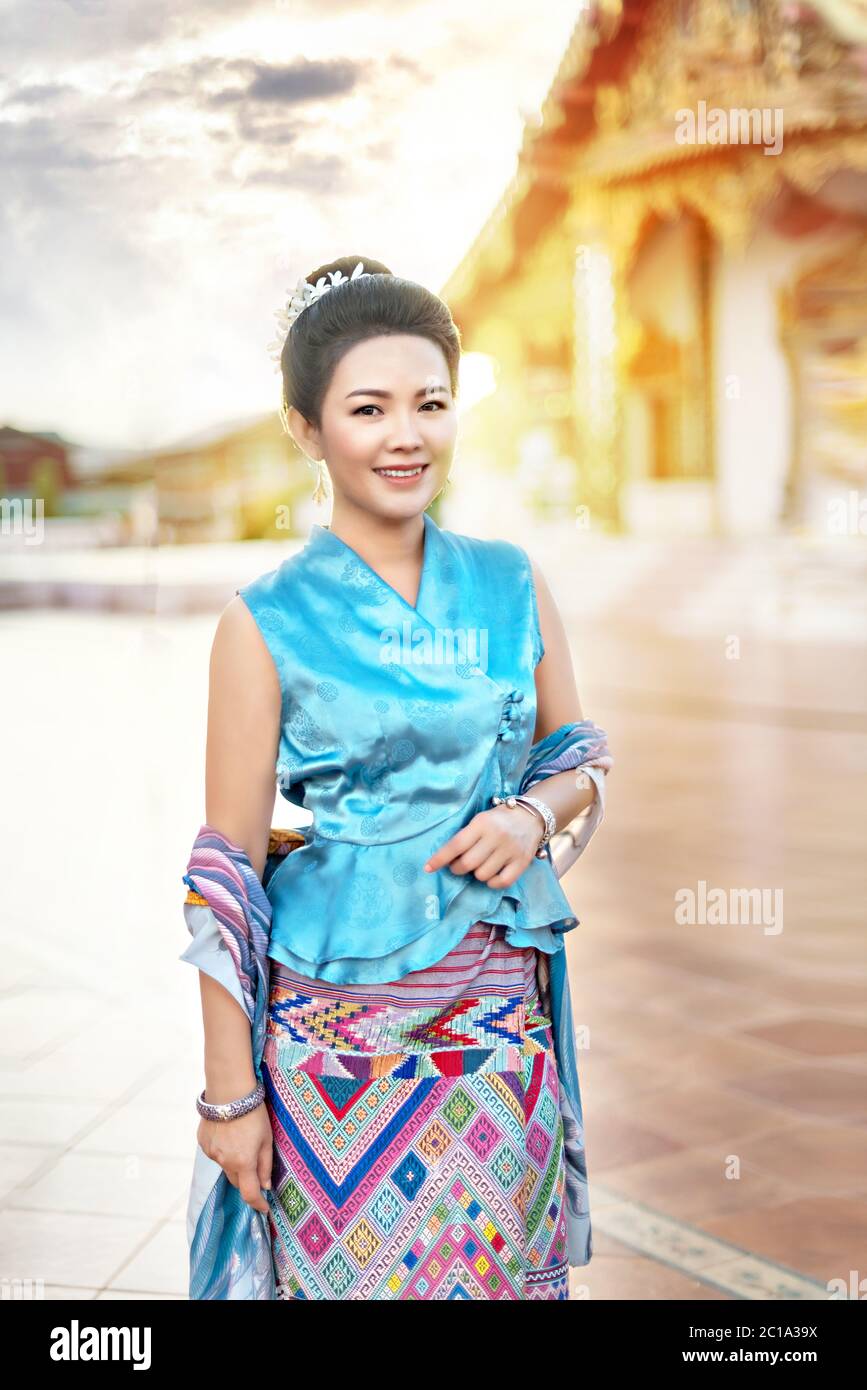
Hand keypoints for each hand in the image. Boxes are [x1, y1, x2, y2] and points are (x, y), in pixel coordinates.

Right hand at [197, 1103, 273, 1214]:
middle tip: (254, 1165)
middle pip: (236, 1181)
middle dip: (246, 1179)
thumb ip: (265, 1165)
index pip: (250, 1194)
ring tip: (240, 1140)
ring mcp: (211, 1153)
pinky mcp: (203, 1143)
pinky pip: (215, 1153)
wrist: (229, 1091)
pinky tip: (228, 1133)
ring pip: (225, 1166)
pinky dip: (223, 1150)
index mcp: (243, 1163)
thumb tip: (265, 1186)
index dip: (258, 1204)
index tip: (265, 1208)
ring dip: (233, 1162)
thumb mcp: (267, 1139)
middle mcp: (224, 1162)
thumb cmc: (254, 1113)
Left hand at [423, 804, 544, 888]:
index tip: (428, 868)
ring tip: (479, 866)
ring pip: (483, 875)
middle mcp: (496, 836)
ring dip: (476, 874)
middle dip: (457, 869)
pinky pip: (501, 882)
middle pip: (468, 863)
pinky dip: (492, 883)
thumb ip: (466, 836)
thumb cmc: (499, 819)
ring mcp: (510, 850)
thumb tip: (447, 859)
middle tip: (457, 866)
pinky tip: (491, 875)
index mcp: (482, 823)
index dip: (440, 858)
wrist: (531, 816)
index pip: (456, 845)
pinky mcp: (522, 862)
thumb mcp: (480, 820)